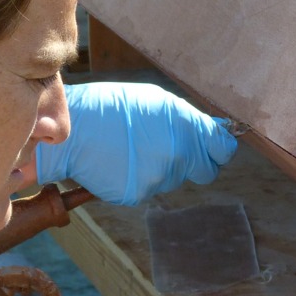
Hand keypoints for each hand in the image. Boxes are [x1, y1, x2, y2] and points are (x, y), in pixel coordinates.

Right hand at [36, 82, 237, 205]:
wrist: (71, 129)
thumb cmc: (111, 108)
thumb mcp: (155, 101)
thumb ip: (187, 121)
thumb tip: (215, 131)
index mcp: (186, 126)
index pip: (223, 149)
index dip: (219, 150)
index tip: (213, 149)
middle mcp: (179, 153)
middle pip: (203, 170)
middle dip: (191, 161)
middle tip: (164, 147)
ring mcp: (160, 176)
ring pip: (172, 178)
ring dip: (159, 167)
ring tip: (131, 148)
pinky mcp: (139, 193)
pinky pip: (147, 188)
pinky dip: (137, 178)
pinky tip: (119, 161)